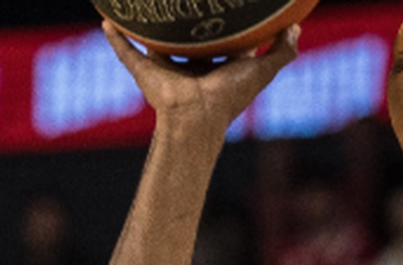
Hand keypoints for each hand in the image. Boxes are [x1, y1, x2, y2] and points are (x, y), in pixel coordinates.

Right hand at [102, 20, 299, 140]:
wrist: (198, 116)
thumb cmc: (230, 96)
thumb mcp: (264, 70)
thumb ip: (283, 50)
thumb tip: (295, 27)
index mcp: (216, 66)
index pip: (221, 41)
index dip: (225, 24)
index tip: (226, 4)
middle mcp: (190, 66)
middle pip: (186, 40)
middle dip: (183, 24)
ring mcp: (165, 68)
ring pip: (154, 43)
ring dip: (146, 28)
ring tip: (141, 5)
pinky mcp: (144, 71)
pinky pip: (126, 52)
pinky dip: (116, 39)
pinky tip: (107, 21)